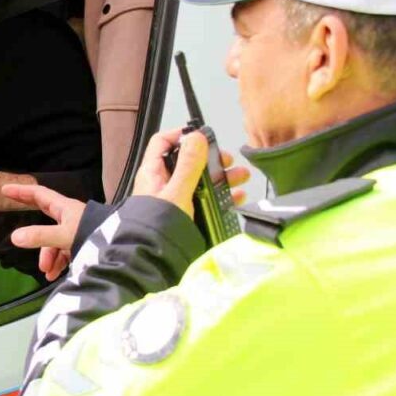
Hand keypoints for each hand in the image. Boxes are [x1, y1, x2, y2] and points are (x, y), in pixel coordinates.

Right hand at [2, 183, 85, 280]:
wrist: (119, 248)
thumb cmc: (93, 235)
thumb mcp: (64, 235)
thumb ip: (40, 237)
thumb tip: (14, 237)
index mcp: (64, 208)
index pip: (39, 194)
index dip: (22, 192)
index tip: (5, 190)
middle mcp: (70, 217)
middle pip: (44, 223)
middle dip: (35, 237)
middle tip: (20, 241)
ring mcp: (76, 232)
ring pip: (54, 243)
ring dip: (49, 257)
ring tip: (47, 273)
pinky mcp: (83, 245)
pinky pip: (64, 252)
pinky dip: (58, 263)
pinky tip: (55, 275)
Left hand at [133, 128, 250, 218]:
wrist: (154, 260)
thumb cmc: (159, 226)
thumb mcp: (176, 192)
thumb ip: (188, 165)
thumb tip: (196, 136)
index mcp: (153, 172)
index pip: (162, 142)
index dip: (180, 135)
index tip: (202, 136)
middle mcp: (163, 183)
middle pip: (188, 161)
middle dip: (211, 159)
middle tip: (229, 160)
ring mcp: (176, 199)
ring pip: (200, 181)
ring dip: (221, 177)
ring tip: (242, 177)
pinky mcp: (187, 214)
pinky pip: (206, 200)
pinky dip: (222, 196)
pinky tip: (237, 196)